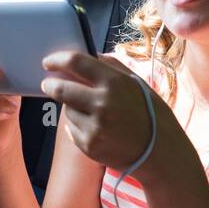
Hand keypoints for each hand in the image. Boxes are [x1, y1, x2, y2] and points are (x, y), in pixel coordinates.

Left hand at [41, 50, 176, 174]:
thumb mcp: (137, 83)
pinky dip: (78, 126)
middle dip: (51, 85)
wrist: (160, 152)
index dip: (57, 60)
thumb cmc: (151, 114)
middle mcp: (102, 104)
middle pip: (61, 89)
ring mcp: (94, 127)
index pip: (76, 62)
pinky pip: (72, 130)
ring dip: (72, 107)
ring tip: (91, 112)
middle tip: (48, 84)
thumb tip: (88, 55)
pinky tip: (96, 128)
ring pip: (67, 111)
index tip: (49, 62)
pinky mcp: (89, 146)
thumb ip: (112, 66)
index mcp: (114, 83)